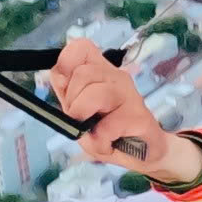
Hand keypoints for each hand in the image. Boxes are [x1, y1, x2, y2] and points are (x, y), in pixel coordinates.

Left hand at [51, 39, 199, 185]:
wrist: (142, 154)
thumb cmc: (109, 131)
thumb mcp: (79, 113)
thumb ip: (67, 93)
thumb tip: (58, 75)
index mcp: (100, 71)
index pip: (81, 48)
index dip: (66, 62)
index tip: (64, 85)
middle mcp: (116, 76)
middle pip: (83, 73)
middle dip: (73, 103)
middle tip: (83, 120)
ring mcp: (129, 94)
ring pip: (95, 95)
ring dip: (86, 121)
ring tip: (95, 133)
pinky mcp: (139, 116)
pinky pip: (107, 126)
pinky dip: (101, 141)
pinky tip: (108, 144)